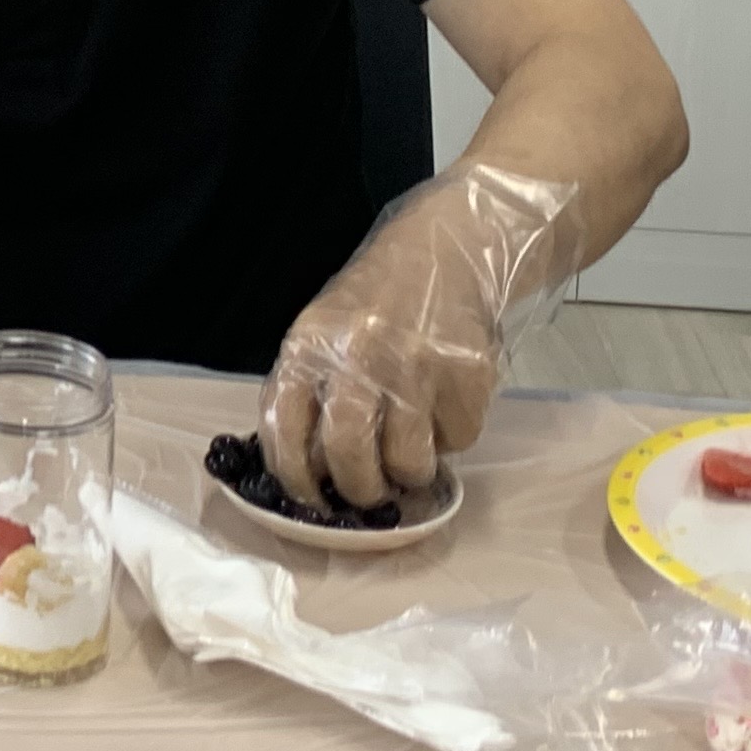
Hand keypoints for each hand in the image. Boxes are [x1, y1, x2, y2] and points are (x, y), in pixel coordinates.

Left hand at [259, 163, 581, 512]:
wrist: (449, 250)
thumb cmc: (376, 300)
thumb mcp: (323, 331)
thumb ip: (309, 389)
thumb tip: (306, 470)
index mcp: (309, 346)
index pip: (283, 429)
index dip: (294, 478)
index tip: (310, 500)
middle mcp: (357, 357)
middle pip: (348, 457)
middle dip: (359, 490)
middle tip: (370, 492)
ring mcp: (415, 368)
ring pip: (407, 462)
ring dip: (409, 474)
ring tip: (411, 457)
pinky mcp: (466, 378)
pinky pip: (457, 441)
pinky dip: (450, 441)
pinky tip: (443, 410)